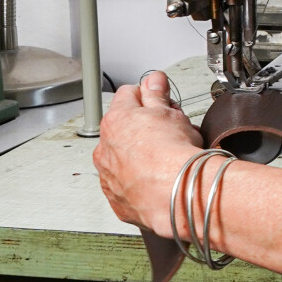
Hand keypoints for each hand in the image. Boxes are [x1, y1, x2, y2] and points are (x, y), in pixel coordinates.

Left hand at [93, 71, 203, 237]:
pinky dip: (140, 182)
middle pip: (126, 128)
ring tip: (167, 159)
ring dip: (141, 155)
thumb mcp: (170, 113)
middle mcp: (105, 148)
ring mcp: (108, 176)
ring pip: (124, 158)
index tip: (163, 104)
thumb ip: (157, 94)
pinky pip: (127, 185)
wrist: (176, 194)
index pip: (129, 94)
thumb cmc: (172, 154)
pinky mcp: (117, 200)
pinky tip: (159, 180)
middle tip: (172, 132)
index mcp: (116, 120)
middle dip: (146, 127)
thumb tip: (154, 81)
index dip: (151, 97)